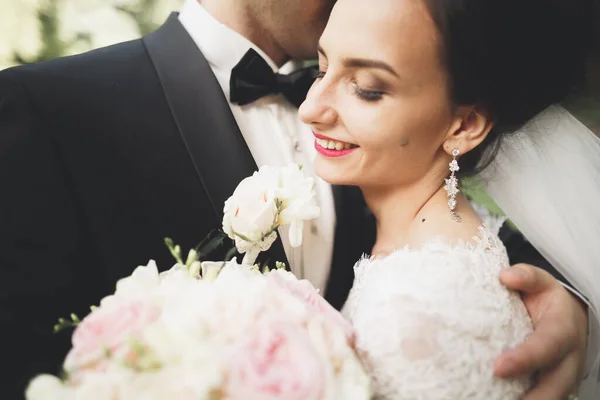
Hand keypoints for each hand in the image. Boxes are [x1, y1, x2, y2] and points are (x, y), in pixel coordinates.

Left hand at [495, 263, 587, 399]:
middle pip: (554, 387)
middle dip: (531, 398)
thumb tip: (506, 276)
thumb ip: (525, 276)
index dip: (524, 359)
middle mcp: (567, 359)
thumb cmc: (548, 300)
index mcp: (563, 331)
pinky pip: (539, 398)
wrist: (569, 317)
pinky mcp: (551, 387)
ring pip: (550, 398)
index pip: (545, 347)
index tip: (498, 367)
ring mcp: (562, 378)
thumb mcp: (540, 282)